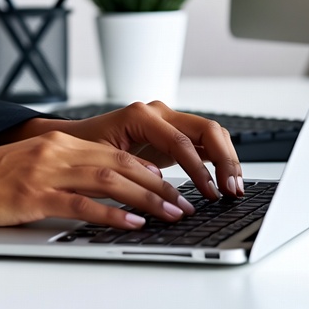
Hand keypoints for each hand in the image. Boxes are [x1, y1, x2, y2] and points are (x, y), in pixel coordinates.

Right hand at [0, 129, 201, 234]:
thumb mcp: (30, 166)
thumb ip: (64, 170)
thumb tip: (100, 190)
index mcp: (58, 143)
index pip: (115, 154)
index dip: (149, 171)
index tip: (172, 187)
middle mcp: (56, 151)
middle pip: (120, 164)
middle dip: (157, 184)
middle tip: (184, 202)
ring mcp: (45, 172)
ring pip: (108, 180)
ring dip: (146, 198)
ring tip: (171, 213)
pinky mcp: (33, 195)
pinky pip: (81, 204)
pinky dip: (112, 214)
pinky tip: (131, 224)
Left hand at [46, 101, 243, 199]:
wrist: (74, 140)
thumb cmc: (84, 149)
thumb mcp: (104, 161)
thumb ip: (133, 173)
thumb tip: (163, 194)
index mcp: (141, 116)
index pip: (181, 141)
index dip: (200, 169)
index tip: (211, 194)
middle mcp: (159, 113)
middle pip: (206, 129)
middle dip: (224, 159)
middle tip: (232, 190)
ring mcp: (168, 121)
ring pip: (211, 133)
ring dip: (227, 159)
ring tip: (234, 188)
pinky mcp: (173, 134)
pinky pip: (204, 141)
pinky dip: (218, 159)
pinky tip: (224, 181)